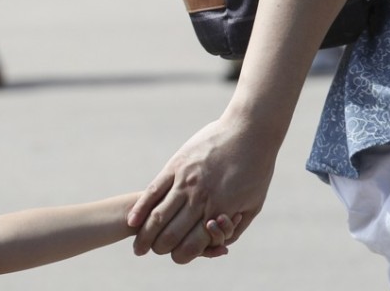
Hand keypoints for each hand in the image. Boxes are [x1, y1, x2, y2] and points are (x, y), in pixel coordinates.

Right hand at [127, 117, 276, 263]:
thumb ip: (236, 227)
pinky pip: (153, 190)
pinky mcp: (175, 165)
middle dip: (158, 248)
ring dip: (145, 234)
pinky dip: (141, 208)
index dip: (181, 256)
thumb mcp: (254, 205)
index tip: (174, 257)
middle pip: (171, 234)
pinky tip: (132, 221)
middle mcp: (200, 198)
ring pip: (159, 215)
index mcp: (219, 210)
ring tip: (136, 244)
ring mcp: (185, 181)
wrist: (249, 131)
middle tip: (147, 252)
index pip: (192, 245)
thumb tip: (221, 245)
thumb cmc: (257, 170)